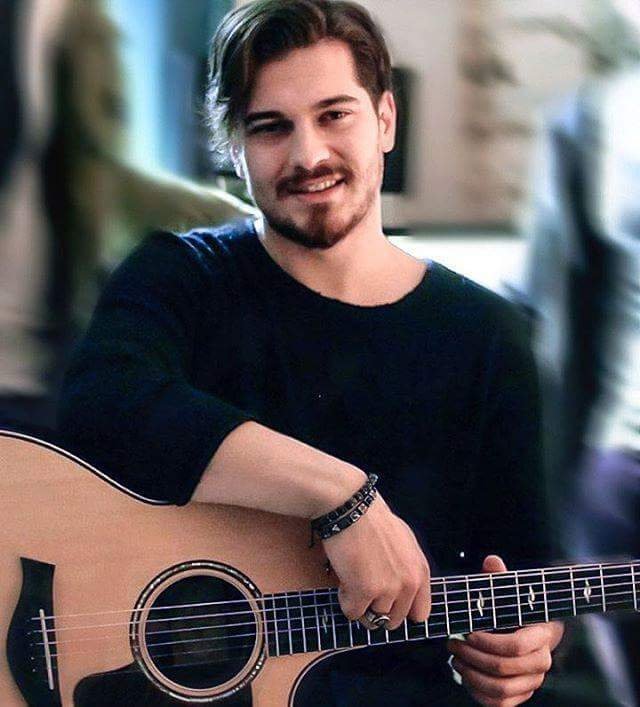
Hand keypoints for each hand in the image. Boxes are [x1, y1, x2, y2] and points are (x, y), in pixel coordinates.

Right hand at [322, 495, 430, 629]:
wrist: (352, 507)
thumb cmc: (373, 519)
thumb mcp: (404, 542)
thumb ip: (407, 567)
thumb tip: (399, 588)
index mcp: (420, 571)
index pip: (420, 613)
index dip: (401, 609)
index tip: (388, 602)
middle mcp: (409, 583)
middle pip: (394, 621)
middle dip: (378, 608)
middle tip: (365, 588)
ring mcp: (387, 589)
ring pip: (372, 618)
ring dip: (360, 602)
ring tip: (353, 577)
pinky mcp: (364, 591)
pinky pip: (352, 612)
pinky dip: (345, 599)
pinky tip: (344, 577)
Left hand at [447, 555, 563, 705]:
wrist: (530, 630)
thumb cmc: (515, 609)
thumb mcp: (508, 592)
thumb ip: (499, 579)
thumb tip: (492, 561)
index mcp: (541, 635)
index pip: (515, 646)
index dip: (486, 642)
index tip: (467, 632)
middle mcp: (541, 662)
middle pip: (503, 668)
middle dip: (472, 656)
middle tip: (453, 644)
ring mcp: (533, 681)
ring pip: (501, 689)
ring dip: (472, 675)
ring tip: (456, 659)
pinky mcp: (522, 693)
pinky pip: (501, 704)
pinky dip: (478, 693)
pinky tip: (465, 676)